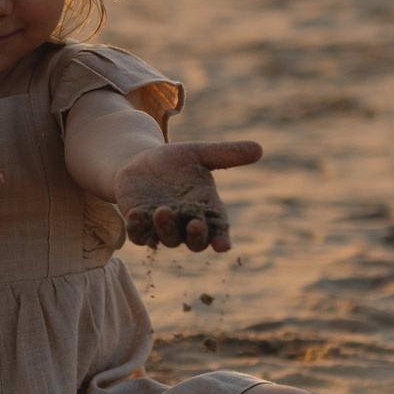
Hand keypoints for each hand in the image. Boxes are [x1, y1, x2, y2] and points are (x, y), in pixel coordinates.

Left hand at [115, 141, 262, 251]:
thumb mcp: (199, 154)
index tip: (223, 245)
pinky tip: (135, 215)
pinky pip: (138, 234)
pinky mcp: (139, 225)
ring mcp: (161, 227)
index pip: (218, 229)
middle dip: (195, 235)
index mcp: (206, 209)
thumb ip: (225, 154)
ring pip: (166, 238)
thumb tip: (259, 148)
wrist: (141, 163)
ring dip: (166, 228)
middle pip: (194, 240)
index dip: (221, 238)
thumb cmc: (175, 161)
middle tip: (194, 224)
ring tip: (162, 210)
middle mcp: (185, 224)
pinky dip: (137, 228)